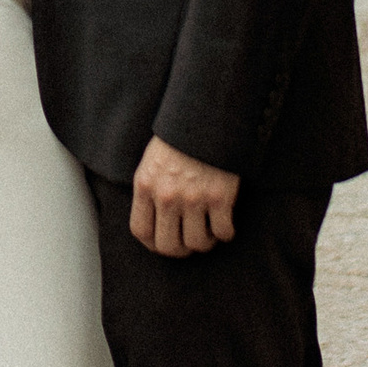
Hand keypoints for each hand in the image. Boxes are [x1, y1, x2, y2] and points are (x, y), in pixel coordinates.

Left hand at [130, 135, 237, 255]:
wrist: (208, 116)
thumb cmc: (180, 137)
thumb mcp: (153, 160)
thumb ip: (150, 188)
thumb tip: (153, 218)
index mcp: (146, 185)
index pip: (141, 231)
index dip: (153, 245)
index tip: (164, 244)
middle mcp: (166, 195)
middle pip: (168, 246)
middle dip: (180, 251)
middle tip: (189, 243)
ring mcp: (193, 198)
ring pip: (197, 243)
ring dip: (205, 242)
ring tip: (209, 232)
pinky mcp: (219, 197)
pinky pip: (223, 231)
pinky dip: (226, 232)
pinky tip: (226, 224)